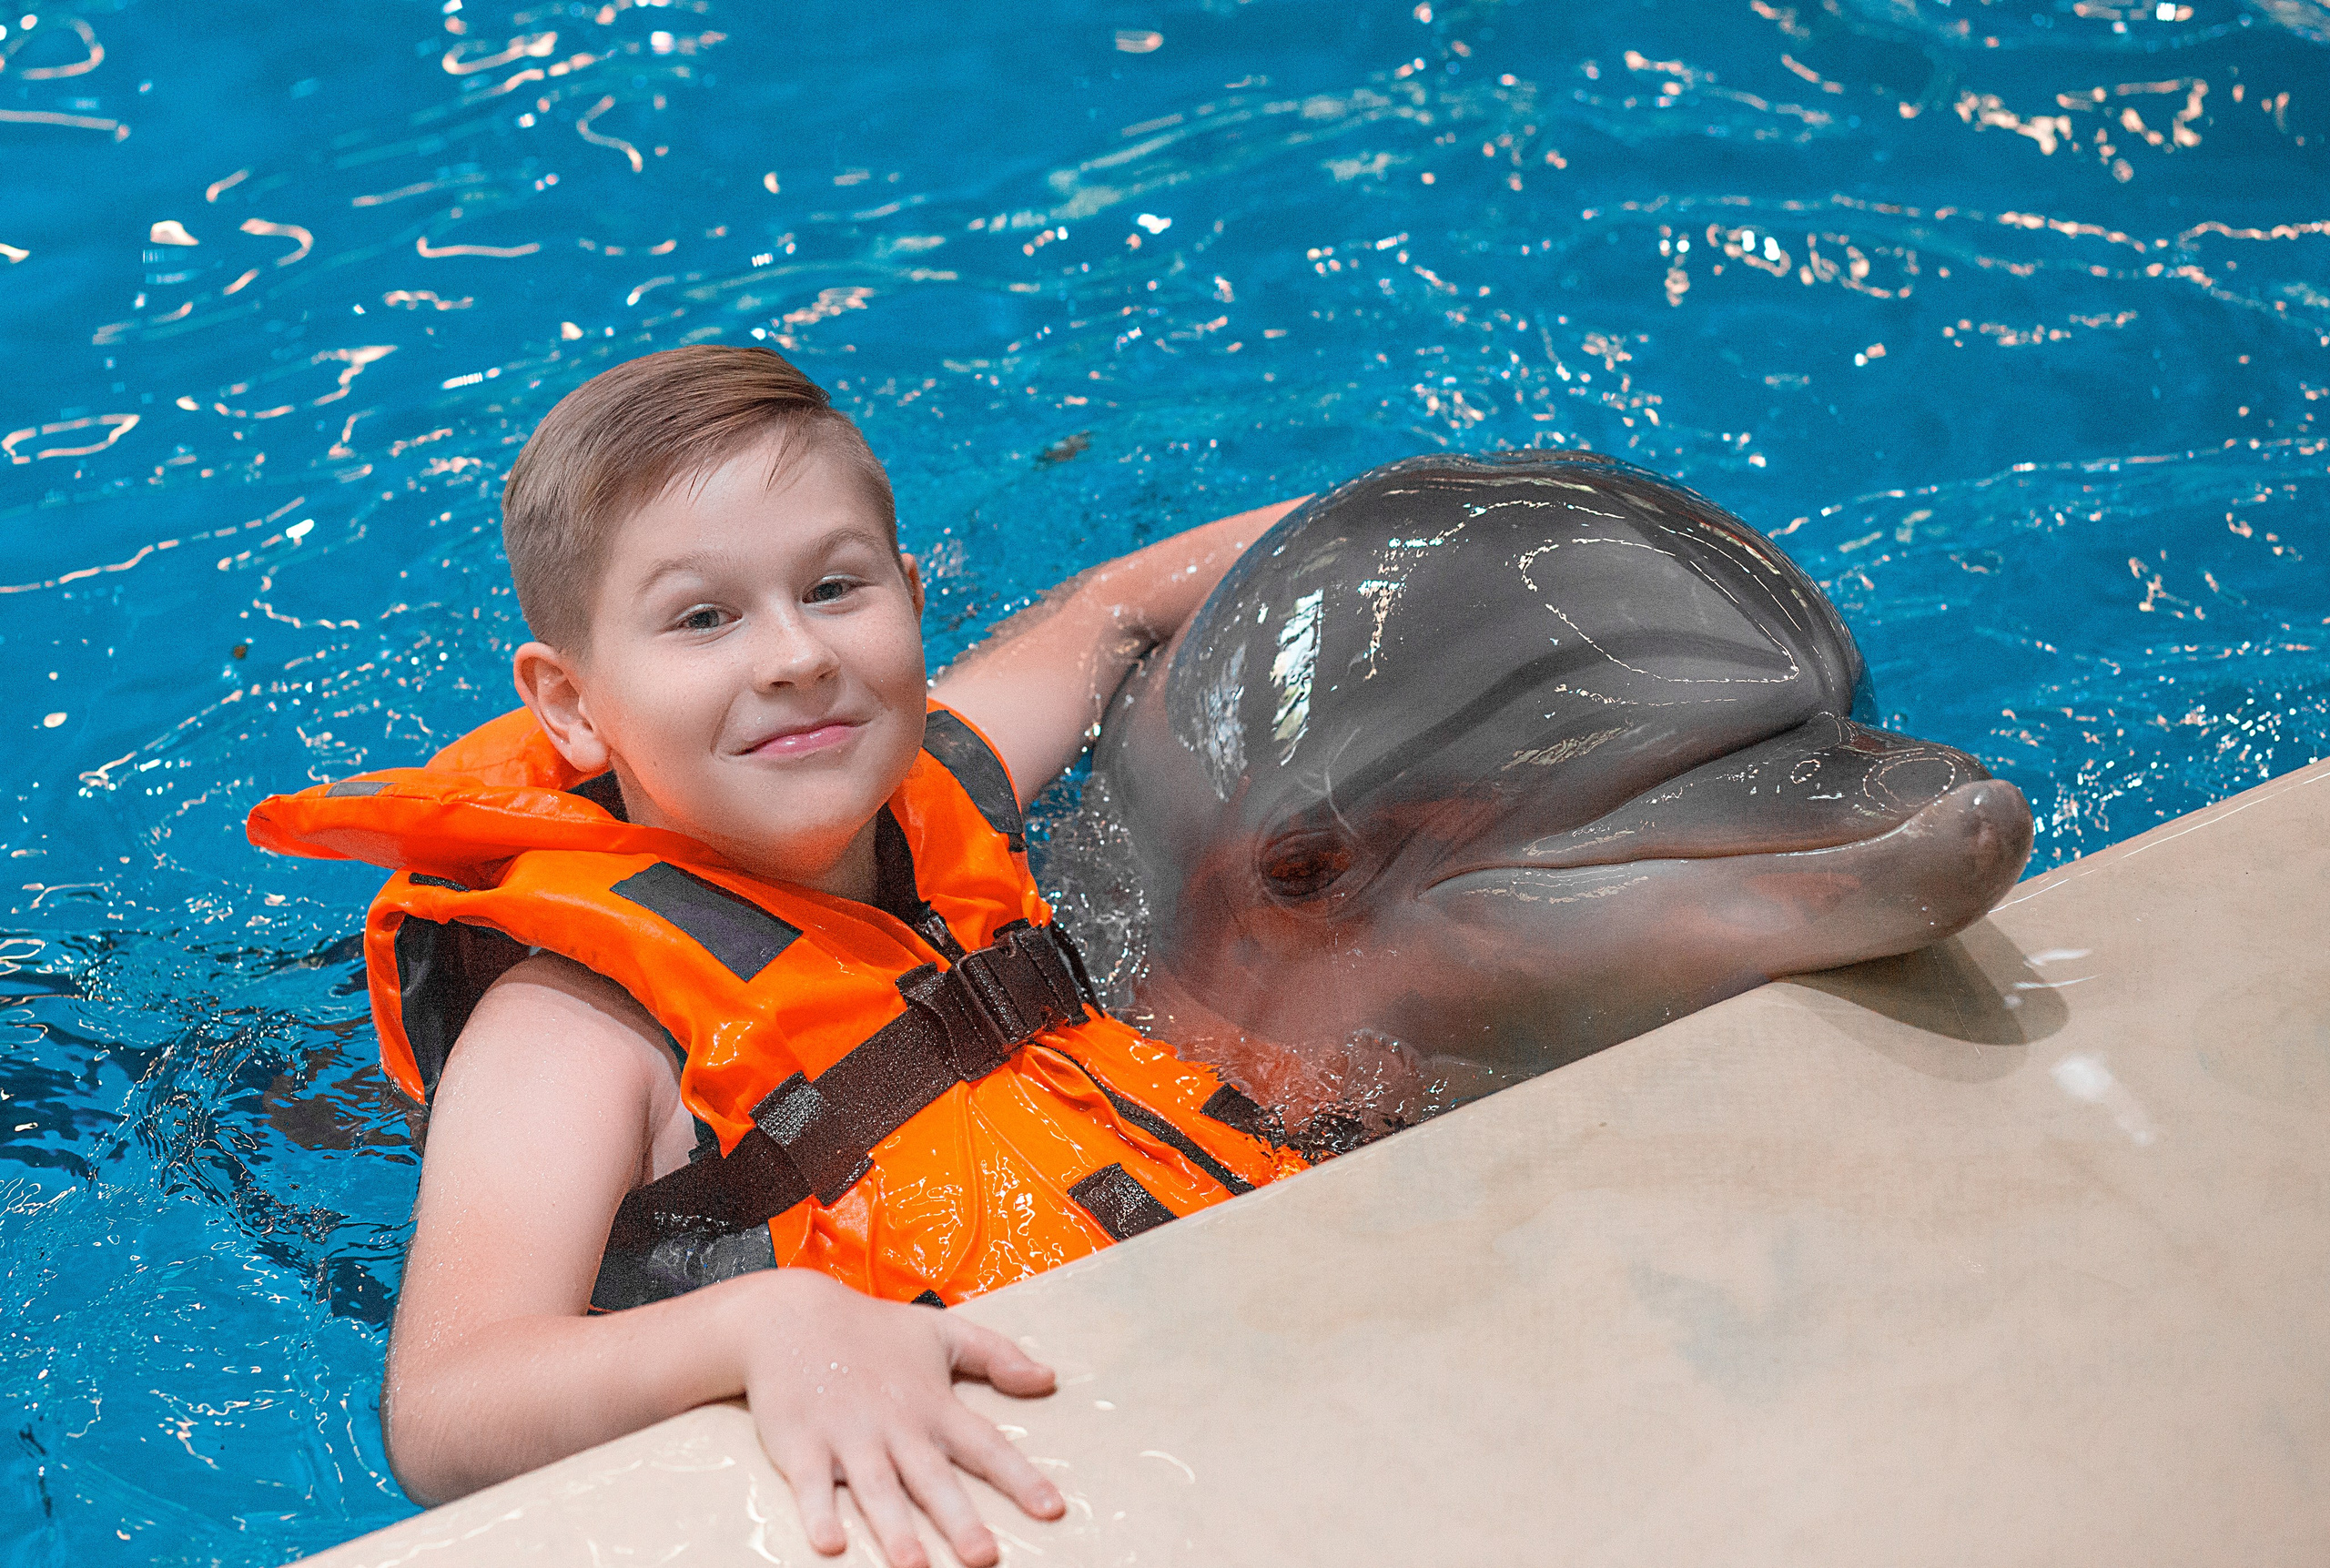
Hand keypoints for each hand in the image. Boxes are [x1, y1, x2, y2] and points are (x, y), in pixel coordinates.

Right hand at [736, 1269, 1064, 1566]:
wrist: (790, 1317)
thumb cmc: (873, 1330)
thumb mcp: (943, 1330)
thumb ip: (997, 1354)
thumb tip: (1048, 1379)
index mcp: (933, 1404)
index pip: (986, 1445)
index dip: (1020, 1477)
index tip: (1052, 1509)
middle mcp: (895, 1425)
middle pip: (933, 1480)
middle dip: (959, 1520)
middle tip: (984, 1558)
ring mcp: (848, 1436)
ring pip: (877, 1489)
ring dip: (895, 1529)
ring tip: (915, 1566)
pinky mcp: (802, 1445)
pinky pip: (811, 1487)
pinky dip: (819, 1513)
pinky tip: (830, 1545)